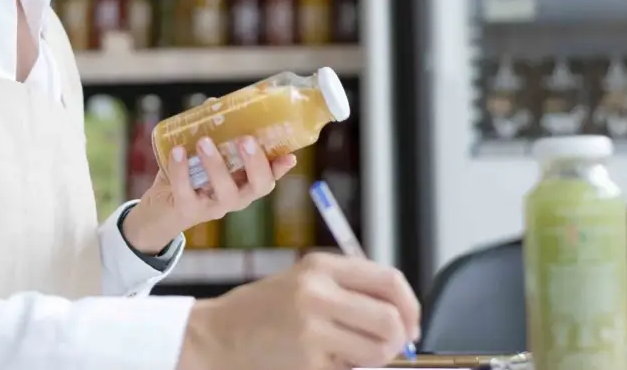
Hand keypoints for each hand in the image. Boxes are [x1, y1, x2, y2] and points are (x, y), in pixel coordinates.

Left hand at [122, 134, 296, 253]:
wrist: (159, 211)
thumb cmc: (189, 179)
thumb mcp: (204, 157)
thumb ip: (213, 134)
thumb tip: (214, 103)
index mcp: (244, 183)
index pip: (269, 177)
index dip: (280, 168)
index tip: (289, 155)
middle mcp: (236, 198)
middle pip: (257, 186)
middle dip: (255, 163)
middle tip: (245, 139)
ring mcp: (213, 207)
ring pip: (224, 191)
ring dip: (216, 164)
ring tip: (204, 141)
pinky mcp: (188, 210)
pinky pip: (186, 191)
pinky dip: (181, 169)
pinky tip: (177, 151)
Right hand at [177, 252, 421, 369]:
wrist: (214, 336)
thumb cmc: (264, 311)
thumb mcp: (305, 282)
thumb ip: (350, 290)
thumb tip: (404, 318)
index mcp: (320, 266)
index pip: (390, 280)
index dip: (411, 306)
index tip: (411, 324)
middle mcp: (317, 294)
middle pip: (390, 319)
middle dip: (398, 340)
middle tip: (388, 348)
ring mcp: (311, 330)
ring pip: (378, 351)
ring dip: (376, 359)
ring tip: (351, 356)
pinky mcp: (307, 364)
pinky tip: (321, 363)